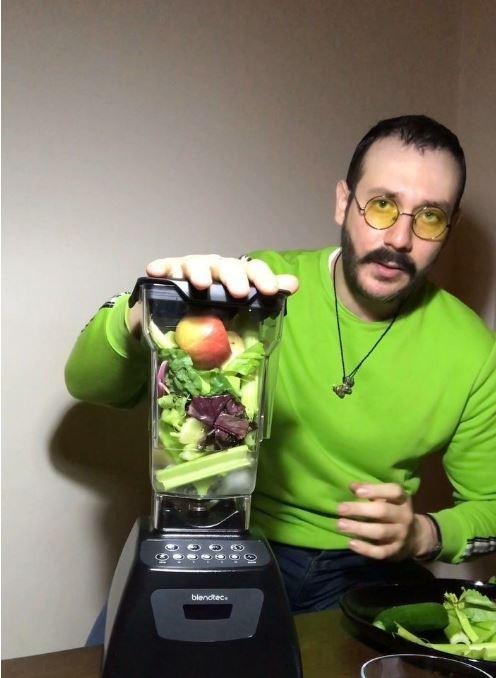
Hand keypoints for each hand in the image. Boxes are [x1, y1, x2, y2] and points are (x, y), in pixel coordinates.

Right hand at [128, 254, 298, 335]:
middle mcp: (216, 267)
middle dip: (234, 277)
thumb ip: (264, 296)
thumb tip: (293, 285)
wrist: (179, 314)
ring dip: (199, 271)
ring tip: (200, 283)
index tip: (271, 292)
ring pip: (196, 263)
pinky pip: (164, 268)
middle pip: (227, 265)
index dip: (264, 278)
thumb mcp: (240, 305)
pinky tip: (155, 271)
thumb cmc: (214, 308)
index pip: (253, 269)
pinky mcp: (168, 273)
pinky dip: (161, 267)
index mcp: (237, 275)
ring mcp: (191, 268)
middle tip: (240, 293)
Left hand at [337, 482, 436, 560]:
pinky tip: (351, 543)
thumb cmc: (393, 512)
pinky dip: (365, 549)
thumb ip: (370, 491)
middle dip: (360, 509)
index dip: (376, 490)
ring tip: (340, 525)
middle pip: (383, 511)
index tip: (357, 492)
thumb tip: (352, 486)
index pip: (394, 491)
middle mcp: (405, 517)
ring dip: (358, 528)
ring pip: (380, 532)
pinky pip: (380, 552)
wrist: (415, 538)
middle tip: (340, 508)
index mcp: (403, 500)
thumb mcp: (387, 499)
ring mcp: (401, 535)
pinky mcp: (396, 551)